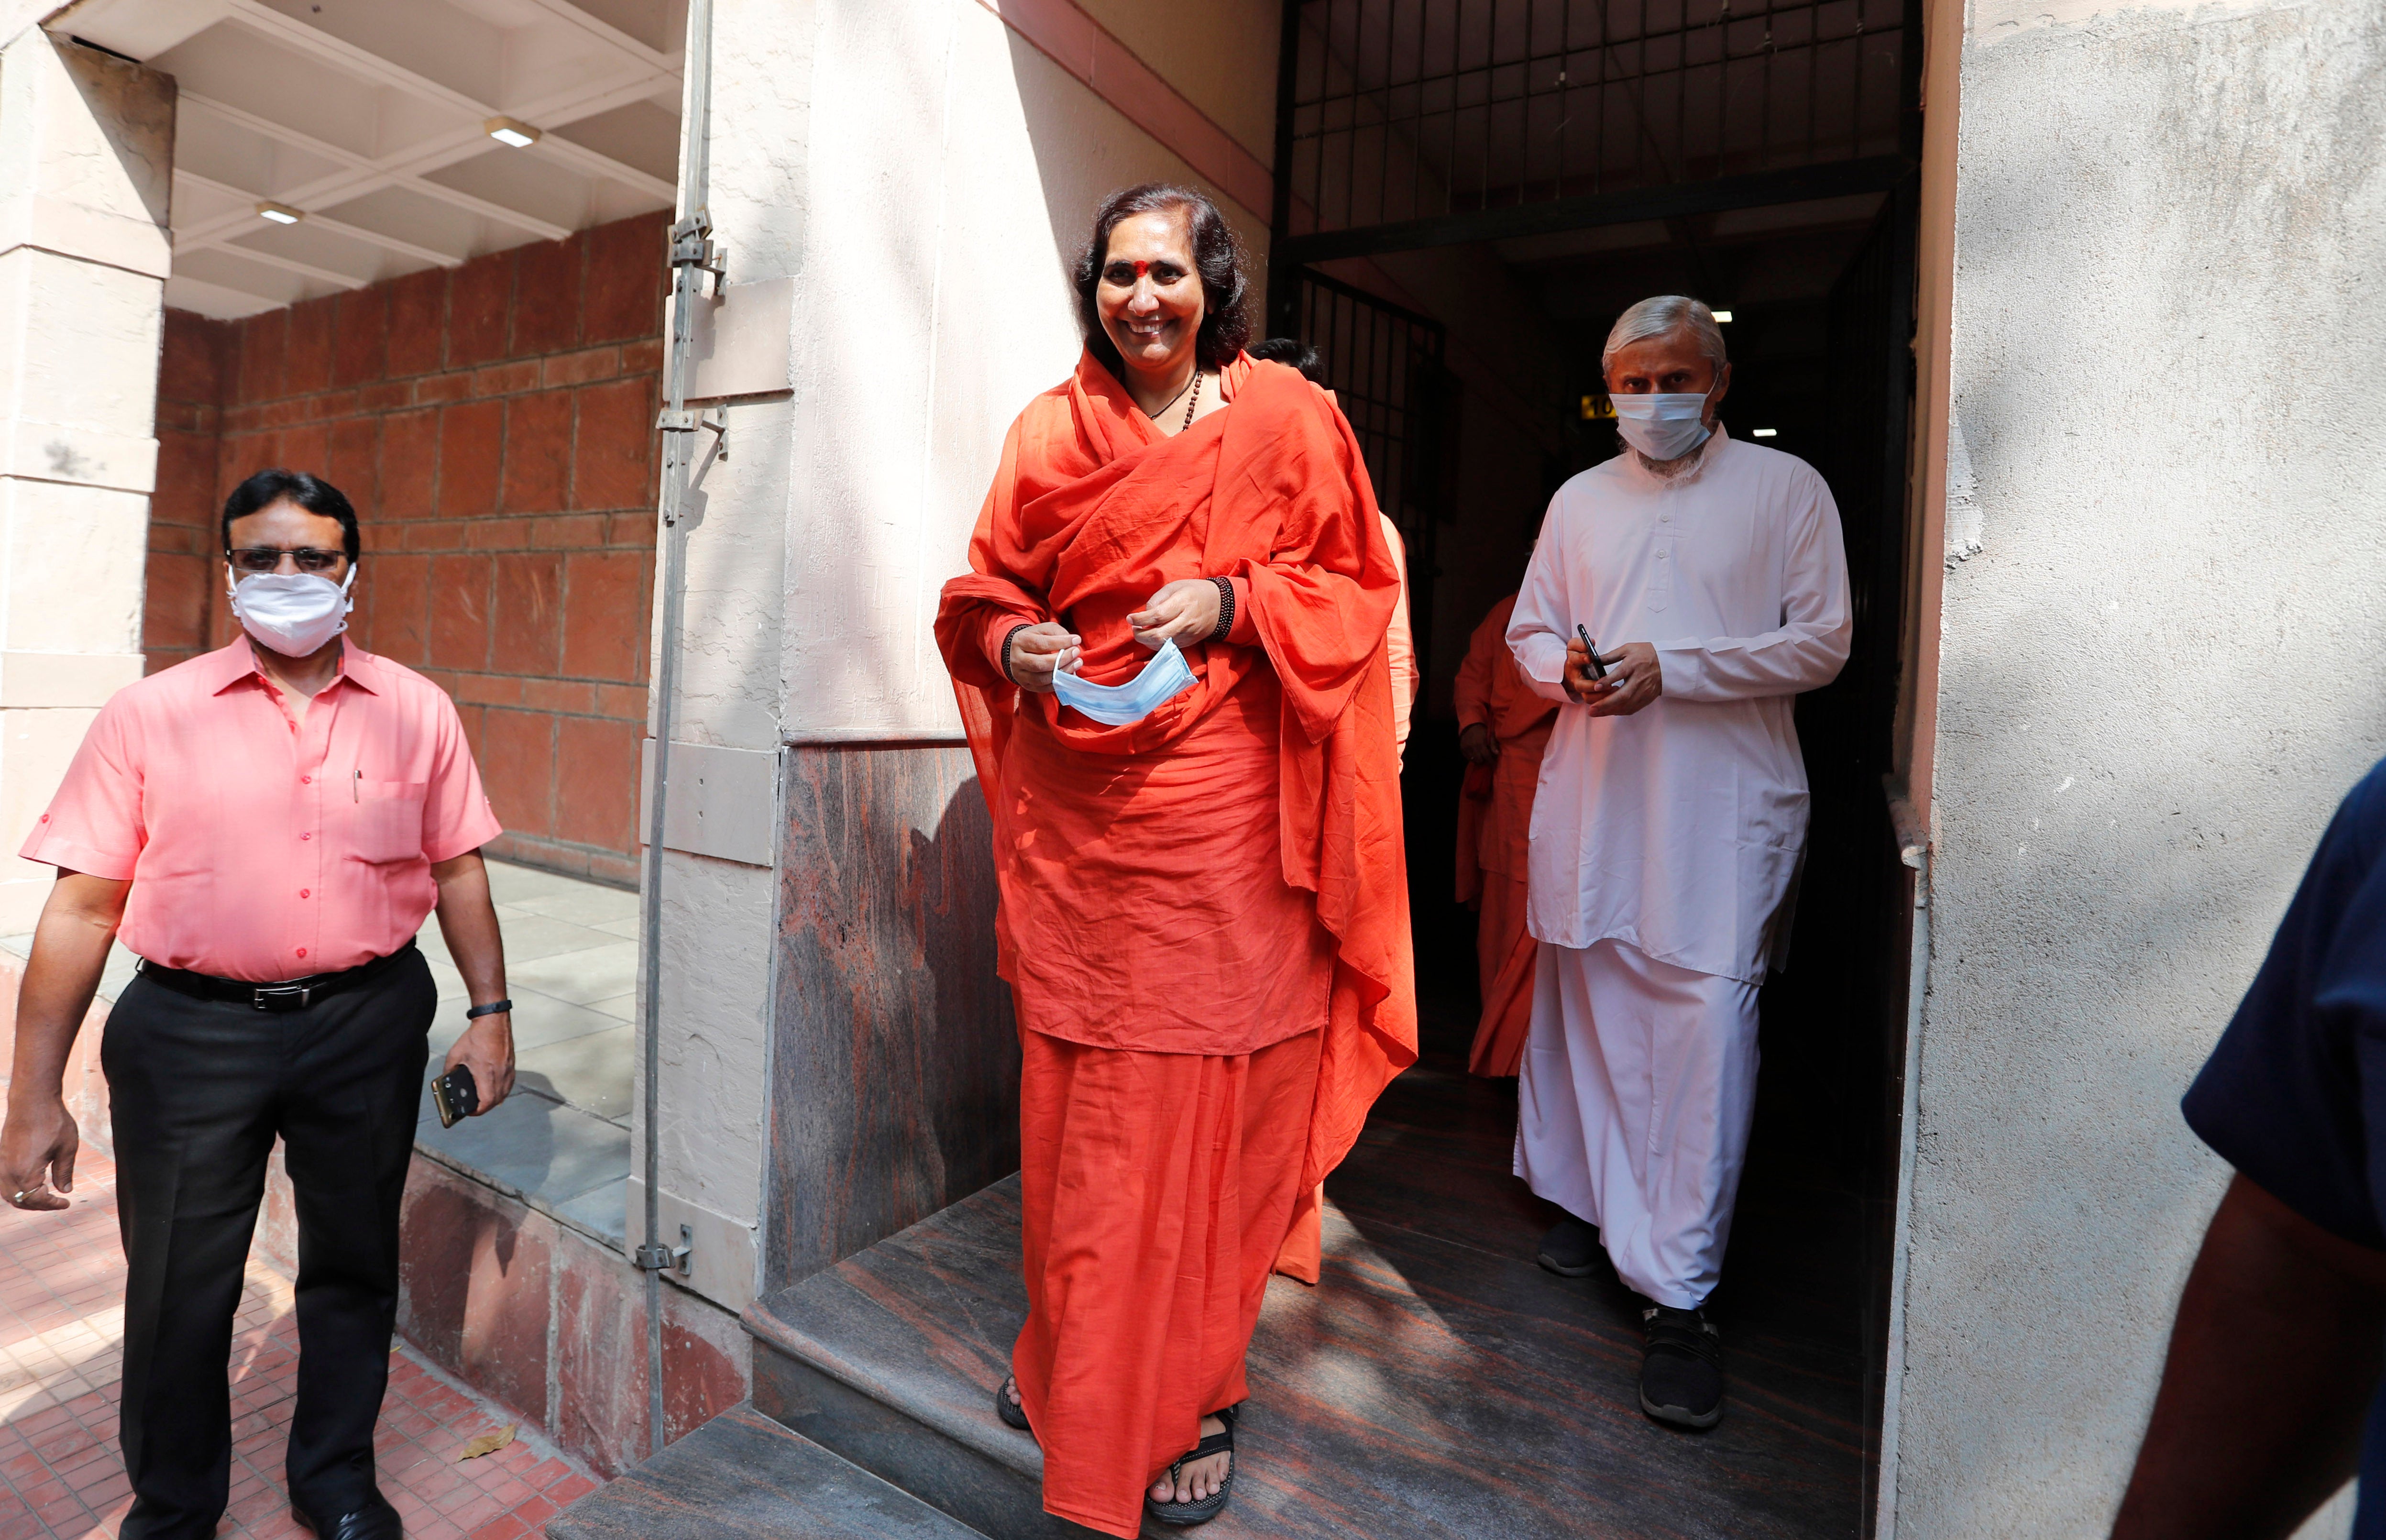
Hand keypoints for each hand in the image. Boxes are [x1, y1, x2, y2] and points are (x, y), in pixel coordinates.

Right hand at [0, 1093, 76, 1210]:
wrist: (32, 1100)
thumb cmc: (53, 1121)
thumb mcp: (67, 1148)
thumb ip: (64, 1172)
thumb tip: (65, 1190)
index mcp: (24, 1171)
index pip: (35, 1199)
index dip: (51, 1205)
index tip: (66, 1202)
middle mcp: (8, 1170)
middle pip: (18, 1201)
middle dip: (38, 1205)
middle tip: (56, 1202)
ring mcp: (1, 1163)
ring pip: (7, 1193)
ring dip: (24, 1199)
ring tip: (45, 1196)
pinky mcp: (0, 1156)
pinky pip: (4, 1181)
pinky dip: (16, 1189)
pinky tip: (32, 1184)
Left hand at [444, 1012, 515, 1115]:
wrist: (493, 1022)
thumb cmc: (477, 1037)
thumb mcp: (455, 1055)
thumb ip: (449, 1070)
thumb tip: (446, 1081)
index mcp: (486, 1073)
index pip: (486, 1102)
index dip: (477, 1111)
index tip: (469, 1111)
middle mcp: (500, 1074)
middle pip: (496, 1102)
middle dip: (484, 1107)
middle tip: (473, 1107)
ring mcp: (508, 1071)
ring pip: (504, 1094)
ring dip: (493, 1100)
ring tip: (483, 1099)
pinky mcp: (511, 1067)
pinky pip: (508, 1085)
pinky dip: (501, 1090)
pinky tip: (493, 1088)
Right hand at [1006, 622, 1079, 693]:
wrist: (1017, 652)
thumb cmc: (1035, 638)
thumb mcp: (1044, 629)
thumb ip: (1058, 633)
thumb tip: (1073, 642)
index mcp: (1020, 641)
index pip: (1041, 644)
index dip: (1060, 643)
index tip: (1076, 640)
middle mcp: (1017, 659)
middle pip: (1040, 663)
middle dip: (1062, 659)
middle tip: (1076, 652)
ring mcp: (1020, 675)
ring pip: (1042, 678)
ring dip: (1063, 672)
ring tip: (1076, 663)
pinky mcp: (1026, 685)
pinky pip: (1044, 688)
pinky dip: (1058, 682)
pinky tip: (1069, 674)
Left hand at [1128, 579, 1221, 648]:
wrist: (1219, 605)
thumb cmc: (1194, 592)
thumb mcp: (1175, 586)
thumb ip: (1158, 598)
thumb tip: (1145, 613)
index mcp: (1183, 602)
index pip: (1157, 615)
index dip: (1140, 619)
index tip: (1130, 618)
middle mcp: (1186, 621)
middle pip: (1159, 635)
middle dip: (1141, 635)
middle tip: (1134, 629)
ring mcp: (1188, 634)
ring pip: (1162, 644)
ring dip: (1147, 641)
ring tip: (1142, 632)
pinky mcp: (1189, 642)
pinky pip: (1169, 646)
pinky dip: (1157, 644)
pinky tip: (1153, 636)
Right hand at [1458, 723, 1499, 763]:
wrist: (1469, 725)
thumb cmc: (1482, 730)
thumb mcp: (1489, 735)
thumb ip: (1493, 744)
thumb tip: (1497, 753)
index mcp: (1480, 743)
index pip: (1487, 756)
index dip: (1491, 761)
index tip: (1494, 765)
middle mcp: (1472, 747)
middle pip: (1480, 760)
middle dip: (1484, 760)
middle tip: (1486, 757)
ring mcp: (1466, 748)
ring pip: (1474, 760)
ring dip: (1478, 759)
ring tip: (1481, 755)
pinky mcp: (1462, 749)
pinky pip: (1468, 758)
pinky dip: (1472, 757)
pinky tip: (1475, 753)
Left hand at [1582, 640, 1661, 716]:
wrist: (1667, 663)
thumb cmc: (1646, 654)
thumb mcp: (1628, 649)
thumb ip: (1610, 656)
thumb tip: (1593, 661)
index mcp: (1634, 664)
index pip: (1620, 673)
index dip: (1608, 681)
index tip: (1596, 687)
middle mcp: (1640, 679)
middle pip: (1623, 695)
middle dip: (1606, 703)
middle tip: (1592, 708)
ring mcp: (1644, 691)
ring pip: (1627, 705)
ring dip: (1610, 710)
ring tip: (1595, 712)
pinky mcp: (1647, 698)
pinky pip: (1632, 708)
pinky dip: (1619, 711)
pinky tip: (1609, 712)